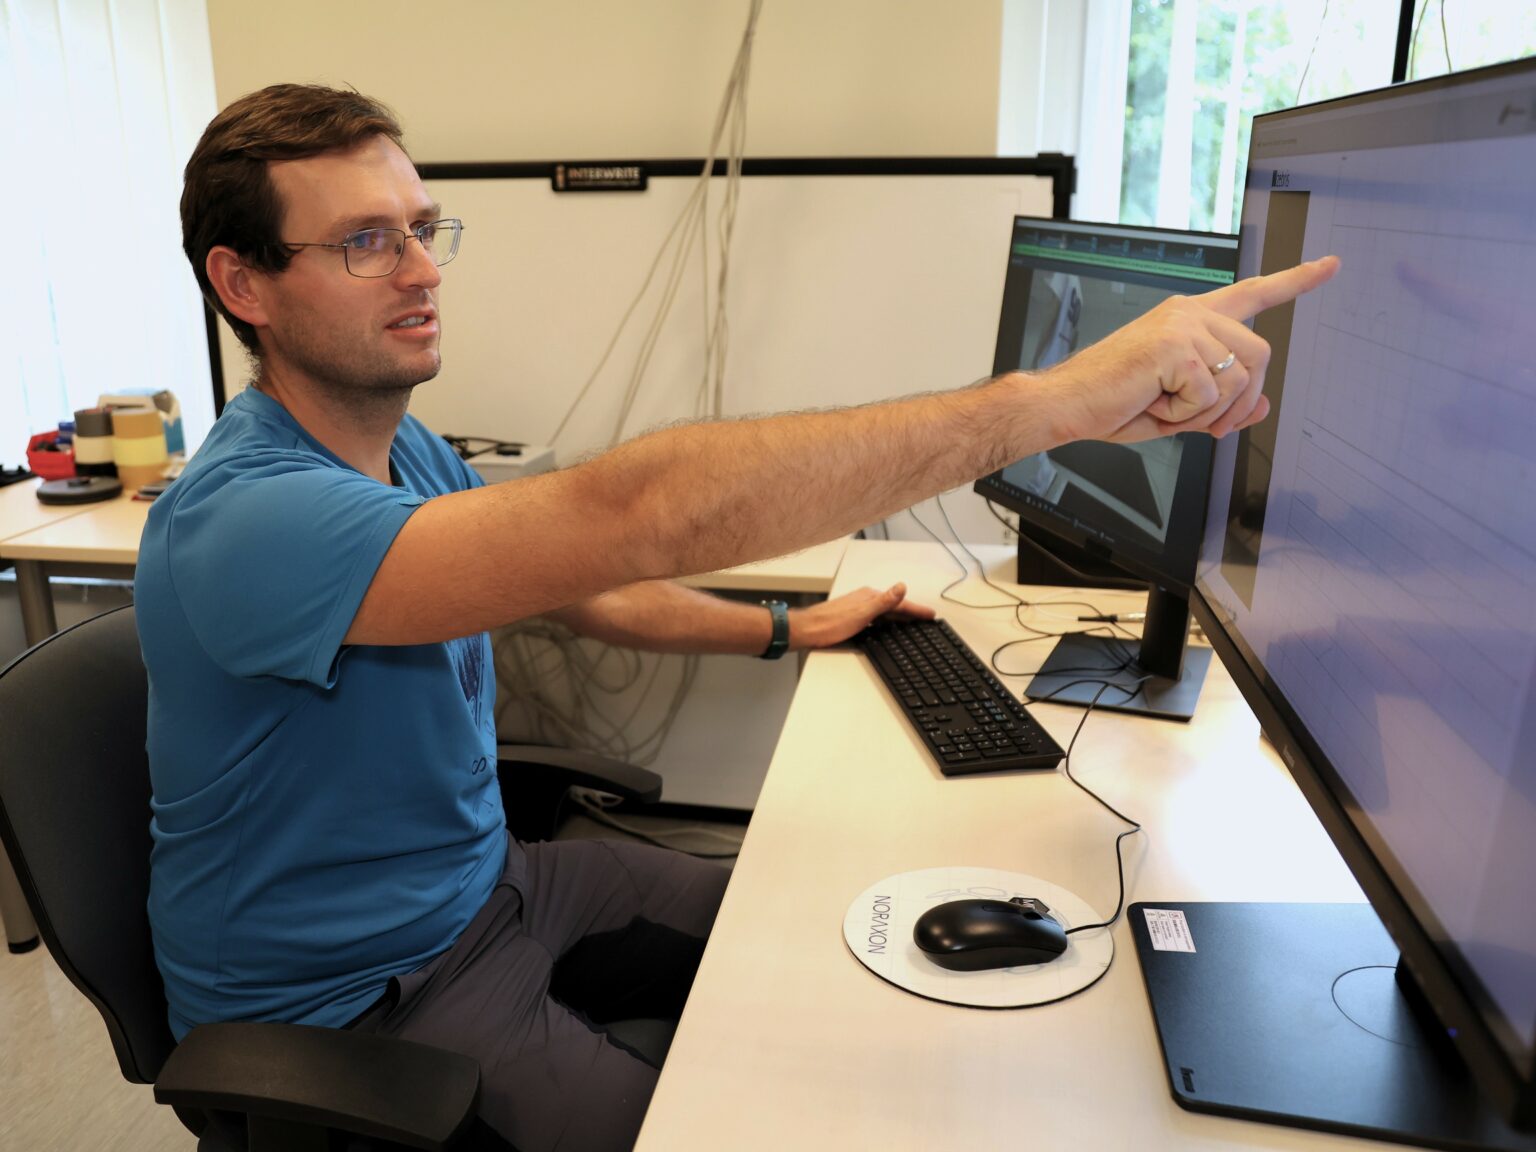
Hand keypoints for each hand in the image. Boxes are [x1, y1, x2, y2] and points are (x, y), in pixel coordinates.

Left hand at [789, 583, 934, 650]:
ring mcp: (857, 608)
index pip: (899, 602)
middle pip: (894, 606)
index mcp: (869, 597)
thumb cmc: (829, 624)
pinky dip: (886, 621)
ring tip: (912, 621)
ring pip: (885, 611)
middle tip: (926, 617)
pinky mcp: (851, 617)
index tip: (930, 614)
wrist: (806, 631)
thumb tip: (901, 586)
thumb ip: (883, 601)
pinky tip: (886, 626)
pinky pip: (876, 617)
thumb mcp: (862, 613)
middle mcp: (864, 599)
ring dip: (899, 615)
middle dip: (911, 611)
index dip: (916, 609)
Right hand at [1034, 255, 1340, 443]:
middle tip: (1207, 426)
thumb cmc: (1111, 403)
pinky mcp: (1173, 345)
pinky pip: (1210, 393)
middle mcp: (1188, 313)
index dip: (1296, 281)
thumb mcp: (1178, 408)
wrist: (1066, 406)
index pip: (1253, 293)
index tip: (1330, 266)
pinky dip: (1185, 415)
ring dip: (1210, 412)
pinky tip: (1154, 404)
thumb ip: (1222, 402)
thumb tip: (1261, 406)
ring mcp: (1182, 325)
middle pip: (1259, 356)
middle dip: (1240, 403)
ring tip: (1169, 411)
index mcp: (1189, 319)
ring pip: (1240, 377)